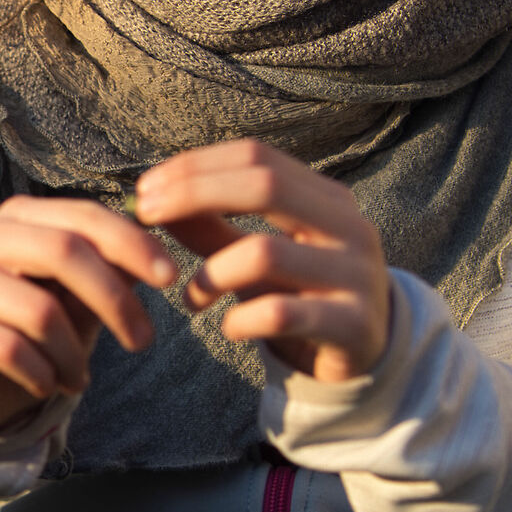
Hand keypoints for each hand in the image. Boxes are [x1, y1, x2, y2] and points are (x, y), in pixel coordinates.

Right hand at [0, 196, 177, 437]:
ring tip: (80, 379)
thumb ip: (112, 272)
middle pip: (61, 250)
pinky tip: (47, 386)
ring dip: (74, 355)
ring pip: (39, 310)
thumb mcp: (80, 299)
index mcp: (18, 217)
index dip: (131, 243)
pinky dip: (41, 374)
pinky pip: (8, 348)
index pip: (82, 216)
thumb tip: (160, 257)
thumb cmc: (35, 332)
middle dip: (113, 300)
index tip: (171, 278)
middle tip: (143, 340)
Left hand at [132, 140, 389, 382]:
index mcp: (326, 197)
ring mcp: (356, 275)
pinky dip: (238, 320)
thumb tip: (151, 198)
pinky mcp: (352, 325)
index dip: (195, 166)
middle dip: (193, 195)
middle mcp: (349, 226)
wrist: (366, 354)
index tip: (145, 189)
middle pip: (265, 186)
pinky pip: (279, 314)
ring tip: (191, 297)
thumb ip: (210, 226)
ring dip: (210, 273)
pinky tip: (228, 328)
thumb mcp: (255, 254)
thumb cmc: (300, 293)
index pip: (257, 157)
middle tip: (145, 217)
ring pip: (265, 253)